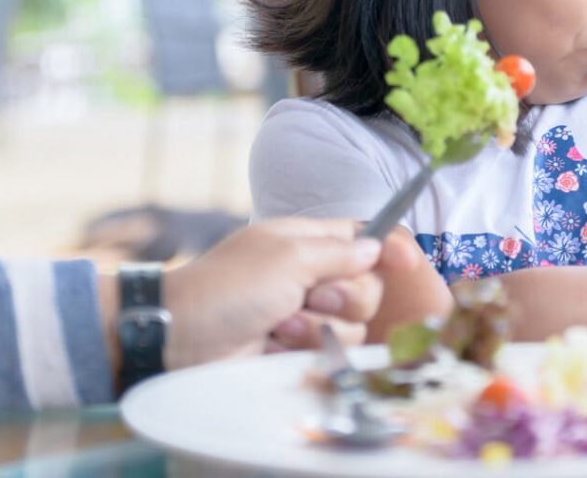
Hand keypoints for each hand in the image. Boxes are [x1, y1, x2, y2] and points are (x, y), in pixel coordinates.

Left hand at [160, 218, 414, 368]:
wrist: (181, 337)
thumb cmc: (229, 286)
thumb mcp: (288, 257)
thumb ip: (339, 252)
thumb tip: (376, 248)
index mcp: (306, 240)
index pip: (361, 235)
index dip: (387, 247)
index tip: (406, 261)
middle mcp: (309, 274)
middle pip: (366, 285)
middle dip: (343, 296)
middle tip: (310, 297)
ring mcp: (303, 313)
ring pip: (351, 324)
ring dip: (315, 327)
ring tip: (279, 324)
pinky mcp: (294, 348)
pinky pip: (326, 351)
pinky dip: (300, 349)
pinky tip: (271, 345)